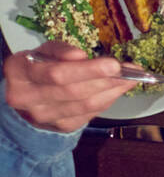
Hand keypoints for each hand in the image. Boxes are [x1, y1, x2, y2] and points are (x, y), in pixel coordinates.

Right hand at [3, 43, 136, 132]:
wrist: (26, 96)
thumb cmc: (39, 66)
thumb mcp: (44, 51)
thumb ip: (60, 50)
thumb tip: (80, 56)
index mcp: (19, 72)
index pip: (56, 74)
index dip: (87, 70)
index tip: (114, 64)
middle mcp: (26, 97)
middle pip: (74, 91)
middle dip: (106, 80)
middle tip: (131, 71)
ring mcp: (43, 116)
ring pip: (84, 105)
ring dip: (113, 91)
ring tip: (131, 78)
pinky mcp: (59, 126)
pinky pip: (89, 114)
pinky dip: (107, 100)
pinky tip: (117, 89)